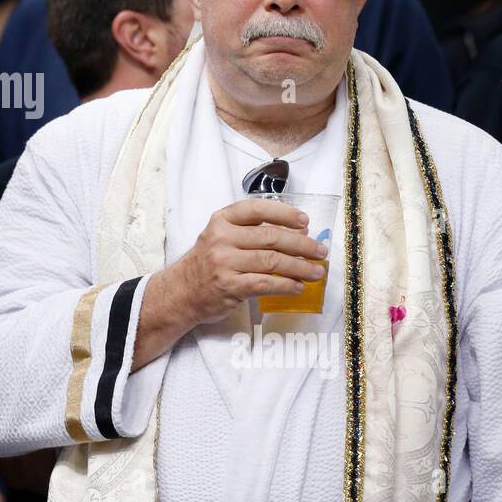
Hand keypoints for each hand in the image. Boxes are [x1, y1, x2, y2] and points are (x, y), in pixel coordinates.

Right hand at [134, 199, 327, 370]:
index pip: (257, 209)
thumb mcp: (221, 237)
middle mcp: (222, 238)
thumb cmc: (207, 263)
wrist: (181, 291)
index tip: (306, 222)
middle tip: (320, 251)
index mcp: (222, 220)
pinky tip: (297, 286)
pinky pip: (265, 283)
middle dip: (302, 245)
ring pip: (272, 261)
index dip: (284, 214)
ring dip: (300, 267)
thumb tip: (297, 233)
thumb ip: (251, 231)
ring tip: (316, 272)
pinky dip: (285, 285)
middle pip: (271, 238)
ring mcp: (224, 262)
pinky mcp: (229, 286)